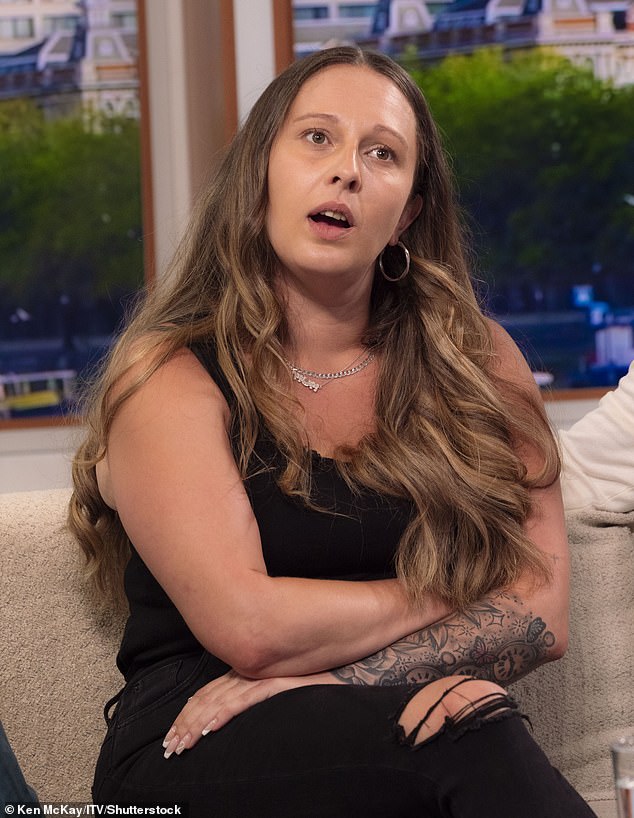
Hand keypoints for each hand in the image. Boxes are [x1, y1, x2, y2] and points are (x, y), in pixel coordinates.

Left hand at [162, 669, 341, 757]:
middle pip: (208, 698)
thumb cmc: (315, 685)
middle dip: (185, 724)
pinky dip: (224, 714)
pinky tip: (210, 728)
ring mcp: (262, 677)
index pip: (209, 694)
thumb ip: (257, 699)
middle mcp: (250, 673)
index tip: (173, 735)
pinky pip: (244, 700)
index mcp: (247, 675)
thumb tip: (232, 718)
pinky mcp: (276, 684)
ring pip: (220, 701)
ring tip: (183, 744)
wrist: (347, 670)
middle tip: (170, 747)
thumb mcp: (278, 693)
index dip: (188, 714)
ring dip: (197, 724)